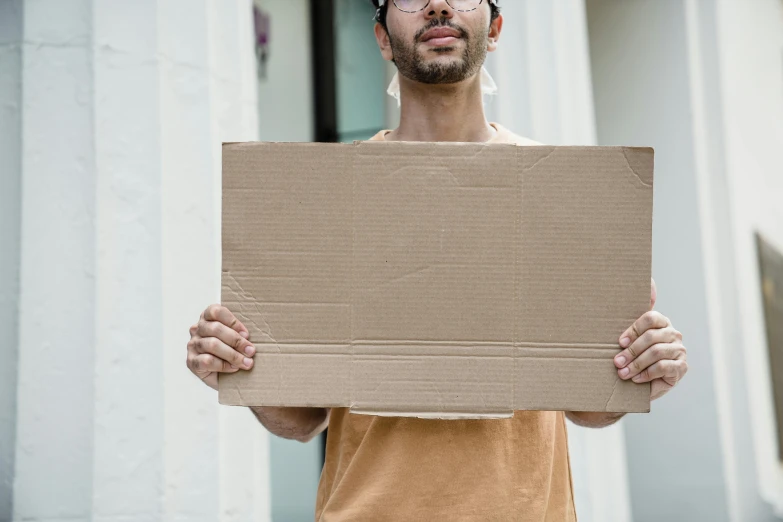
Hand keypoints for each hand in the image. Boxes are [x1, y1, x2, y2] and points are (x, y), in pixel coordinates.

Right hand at [187, 304, 255, 389]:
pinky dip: (224, 365)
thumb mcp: (236, 340)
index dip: (232, 321)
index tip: (246, 334)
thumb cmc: (231, 353)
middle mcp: (197, 329)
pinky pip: (207, 361)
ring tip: (246, 362)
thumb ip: (239, 334)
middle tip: (251, 351)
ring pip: (212, 345)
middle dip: (237, 341)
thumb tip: (248, 338)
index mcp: (207, 318)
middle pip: (215, 328)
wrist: (223, 378)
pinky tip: (233, 368)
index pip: (215, 311)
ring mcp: (192, 345)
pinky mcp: (191, 362)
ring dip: (233, 354)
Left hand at [614, 279, 687, 400]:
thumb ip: (631, 326)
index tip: (620, 343)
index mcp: (662, 323)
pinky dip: (647, 374)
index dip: (633, 330)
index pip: (650, 318)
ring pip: (656, 352)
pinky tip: (636, 378)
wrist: (648, 384)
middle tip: (617, 362)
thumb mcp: (632, 342)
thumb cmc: (638, 358)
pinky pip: (663, 367)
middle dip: (631, 350)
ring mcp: (679, 350)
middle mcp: (674, 334)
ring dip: (636, 364)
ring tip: (623, 373)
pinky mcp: (682, 367)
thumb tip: (643, 295)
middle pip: (651, 336)